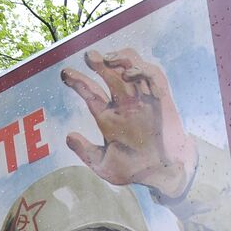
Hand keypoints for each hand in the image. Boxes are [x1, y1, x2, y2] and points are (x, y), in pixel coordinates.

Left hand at [61, 49, 196, 198]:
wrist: (164, 174)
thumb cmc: (135, 170)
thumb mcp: (105, 165)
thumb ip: (86, 152)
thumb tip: (69, 137)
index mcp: (108, 117)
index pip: (90, 93)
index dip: (78, 81)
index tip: (65, 75)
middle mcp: (123, 104)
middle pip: (109, 75)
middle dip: (98, 63)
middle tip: (90, 56)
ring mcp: (142, 99)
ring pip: (131, 68)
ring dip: (120, 59)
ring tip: (109, 59)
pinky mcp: (160, 99)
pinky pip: (153, 76)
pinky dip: (143, 70)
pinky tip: (130, 74)